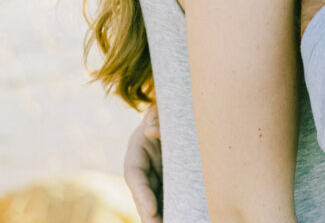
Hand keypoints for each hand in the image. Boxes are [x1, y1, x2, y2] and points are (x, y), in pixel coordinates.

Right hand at [124, 103, 162, 222]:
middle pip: (144, 200)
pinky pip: (169, 201)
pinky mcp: (168, 185)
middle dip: (151, 217)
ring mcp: (155, 183)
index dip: (143, 196)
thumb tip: (151, 131)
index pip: (136, 180)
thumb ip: (154, 119)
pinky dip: (174, 211)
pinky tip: (186, 217)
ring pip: (155, 205)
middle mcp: (143, 176)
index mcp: (136, 158)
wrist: (166, 122)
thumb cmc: (160, 117)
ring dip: (161, 218)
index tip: (152, 210)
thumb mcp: (156, 114)